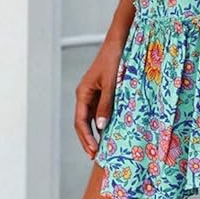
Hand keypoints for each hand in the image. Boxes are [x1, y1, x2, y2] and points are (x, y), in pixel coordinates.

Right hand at [73, 39, 123, 159]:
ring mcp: (93, 93)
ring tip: (103, 148)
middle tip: (95, 156)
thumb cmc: (113, 59)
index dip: (86, 138)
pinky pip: (100, 110)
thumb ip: (106, 104)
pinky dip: (103, 122)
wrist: (119, 42)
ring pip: (92, 118)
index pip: (80, 122)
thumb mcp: (112, 83)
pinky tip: (110, 131)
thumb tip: (101, 127)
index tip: (93, 151)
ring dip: (96, 132)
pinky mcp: (103, 91)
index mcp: (83, 93)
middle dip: (88, 140)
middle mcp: (85, 95)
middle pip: (84, 123)